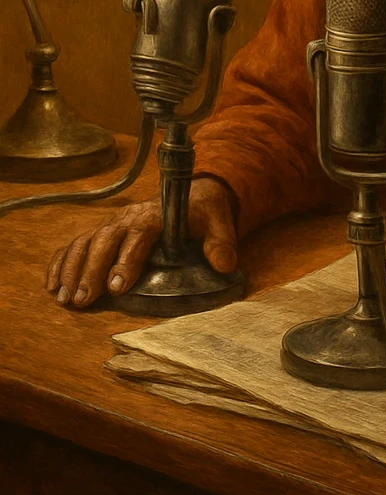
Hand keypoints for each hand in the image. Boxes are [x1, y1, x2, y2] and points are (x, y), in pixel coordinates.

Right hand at [44, 176, 238, 309]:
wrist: (193, 194)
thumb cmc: (204, 211)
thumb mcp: (220, 222)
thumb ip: (222, 243)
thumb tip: (224, 264)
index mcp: (157, 215)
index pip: (139, 235)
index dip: (126, 259)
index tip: (118, 287)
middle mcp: (129, 217)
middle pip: (104, 240)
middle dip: (91, 271)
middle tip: (83, 300)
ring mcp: (113, 224)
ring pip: (85, 242)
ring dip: (71, 269)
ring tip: (65, 298)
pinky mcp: (104, 231)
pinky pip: (76, 244)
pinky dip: (60, 262)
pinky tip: (51, 285)